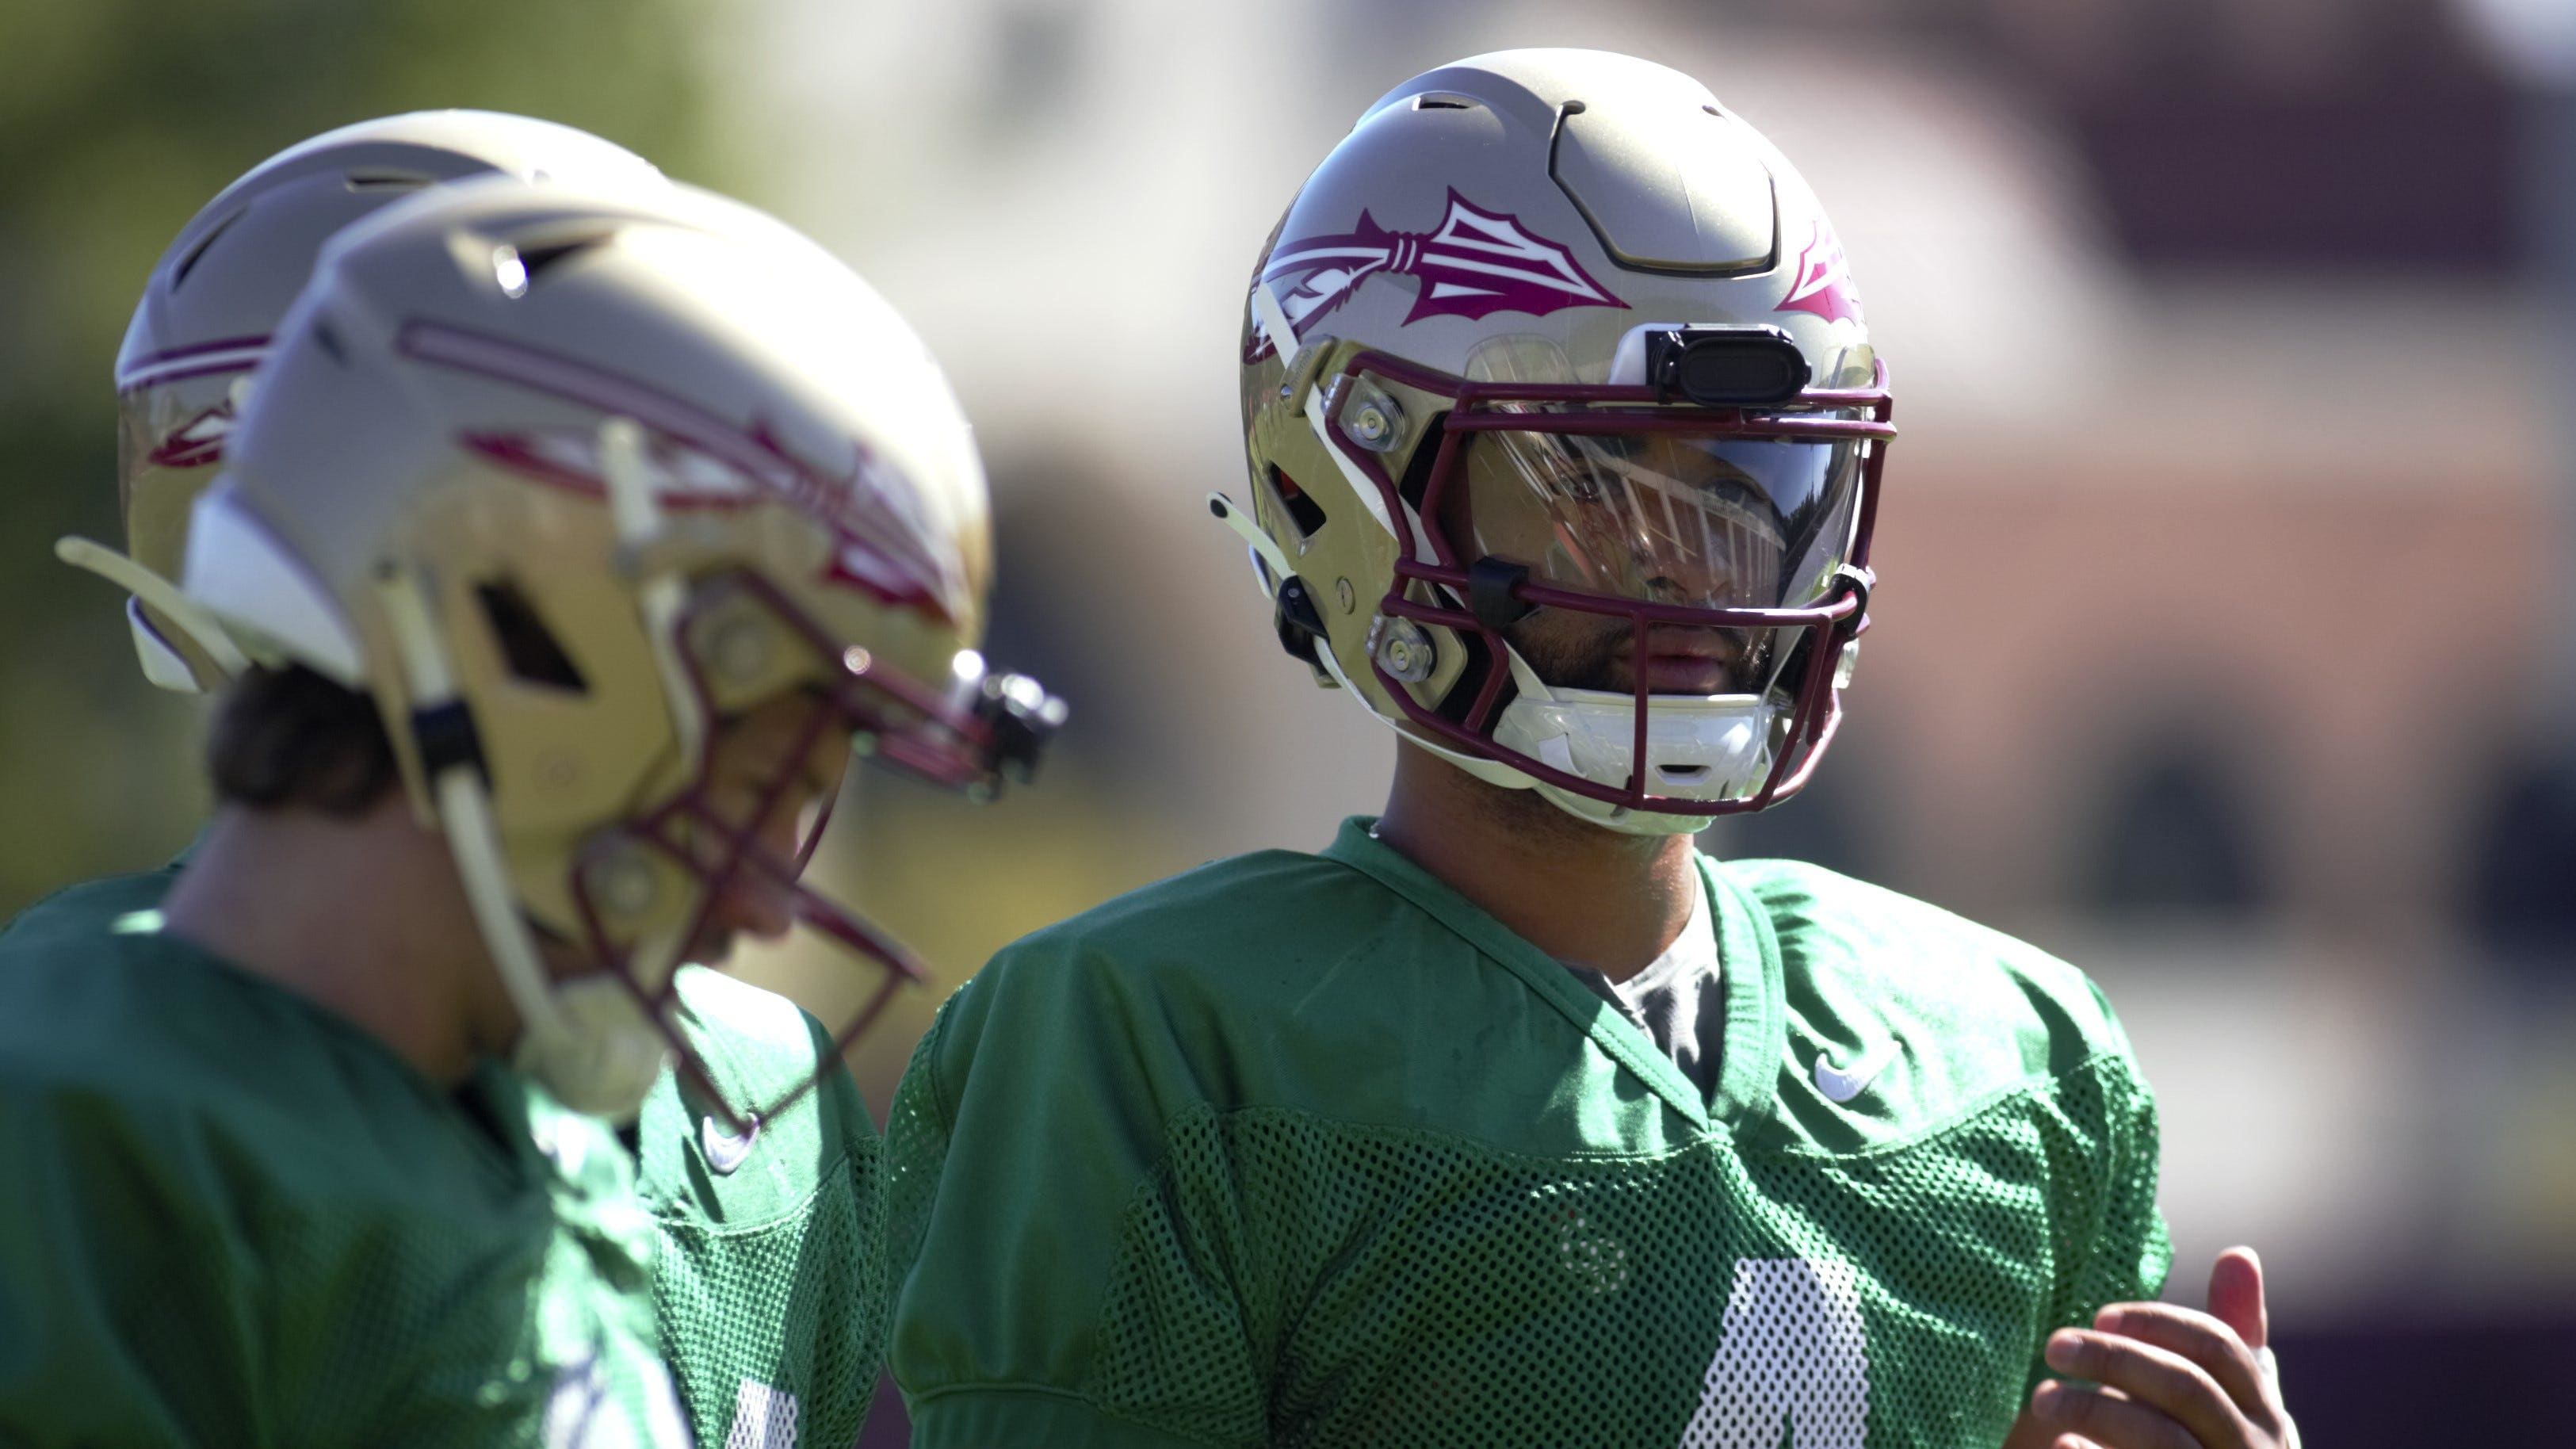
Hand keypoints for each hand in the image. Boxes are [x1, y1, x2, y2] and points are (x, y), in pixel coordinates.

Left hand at [2021, 1246, 2298, 1448]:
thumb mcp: (2237, 1402)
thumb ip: (2235, 1334)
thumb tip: (2239, 1253)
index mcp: (2267, 1417)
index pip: (2222, 1349)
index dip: (2159, 1323)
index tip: (2100, 1316)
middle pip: (2187, 1389)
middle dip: (2116, 1360)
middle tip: (2053, 1344)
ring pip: (2163, 1440)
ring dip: (2096, 1410)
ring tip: (2041, 1399)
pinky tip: (2061, 1446)